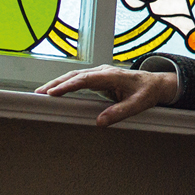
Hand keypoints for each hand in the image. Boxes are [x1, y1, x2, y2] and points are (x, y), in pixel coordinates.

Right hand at [36, 66, 178, 126]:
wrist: (155, 83)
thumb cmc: (147, 92)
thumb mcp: (137, 104)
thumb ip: (119, 112)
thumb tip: (99, 122)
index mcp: (111, 75)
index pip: (84, 79)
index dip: (68, 86)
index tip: (53, 93)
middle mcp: (103, 72)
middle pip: (75, 75)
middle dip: (56, 83)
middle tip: (39, 94)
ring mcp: (100, 74)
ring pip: (74, 76)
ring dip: (58, 83)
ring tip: (41, 93)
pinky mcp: (98, 79)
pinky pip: (78, 80)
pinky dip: (65, 85)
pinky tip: (55, 92)